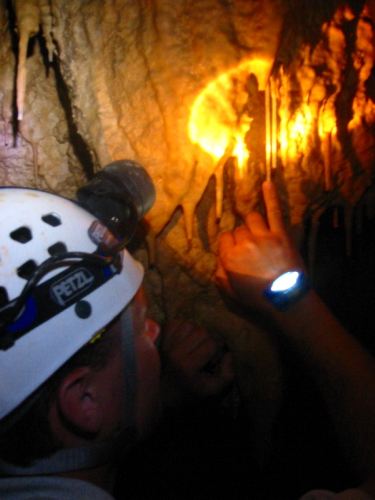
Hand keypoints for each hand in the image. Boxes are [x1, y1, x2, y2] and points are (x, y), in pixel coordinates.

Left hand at [160, 321, 232, 406]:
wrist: (166, 393)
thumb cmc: (193, 390)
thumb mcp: (214, 389)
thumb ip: (228, 374)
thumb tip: (228, 354)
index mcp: (189, 366)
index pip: (211, 345)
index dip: (215, 352)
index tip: (210, 362)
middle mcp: (176, 354)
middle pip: (201, 331)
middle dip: (208, 339)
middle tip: (204, 351)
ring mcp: (167, 346)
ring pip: (188, 324)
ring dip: (195, 332)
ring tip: (195, 344)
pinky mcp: (162, 341)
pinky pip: (174, 323)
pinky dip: (182, 328)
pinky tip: (184, 339)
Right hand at [216, 181, 304, 308]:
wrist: (286, 298)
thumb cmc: (257, 296)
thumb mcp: (230, 290)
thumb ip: (220, 272)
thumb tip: (220, 259)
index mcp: (230, 257)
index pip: (225, 238)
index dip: (231, 245)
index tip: (238, 253)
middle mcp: (244, 243)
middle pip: (239, 230)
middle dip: (243, 238)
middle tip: (253, 251)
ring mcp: (263, 236)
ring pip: (252, 218)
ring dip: (253, 225)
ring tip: (259, 235)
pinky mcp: (281, 234)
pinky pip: (274, 210)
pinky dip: (271, 196)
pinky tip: (267, 183)